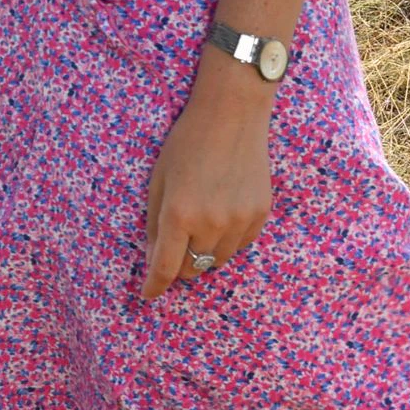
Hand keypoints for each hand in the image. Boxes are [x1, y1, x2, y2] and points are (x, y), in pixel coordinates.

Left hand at [138, 67, 277, 300]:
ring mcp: (240, 221)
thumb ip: (155, 224)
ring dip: (204, 253)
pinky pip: (240, 244)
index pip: (166, 268)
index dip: (154, 285)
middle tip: (174, 248)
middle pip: (193, 270)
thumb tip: (155, 258)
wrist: (233, 114)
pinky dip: (227, 240)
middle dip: (180, 266)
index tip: (148, 295)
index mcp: (179, 214)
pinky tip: (221, 213)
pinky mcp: (260, 214)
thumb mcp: (159, 181)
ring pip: (218, 260)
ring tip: (199, 224)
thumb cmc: (187, 143)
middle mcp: (211, 223)